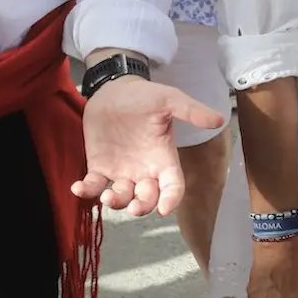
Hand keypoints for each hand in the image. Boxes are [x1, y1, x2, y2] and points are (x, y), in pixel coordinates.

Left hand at [73, 75, 223, 216]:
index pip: (173, 186)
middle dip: (142, 207)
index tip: (165, 209)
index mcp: (164, 159)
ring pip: (122, 198)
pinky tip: (78, 188)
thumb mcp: (169, 99)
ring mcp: (122, 172)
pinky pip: (94, 187)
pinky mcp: (99, 168)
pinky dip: (86, 191)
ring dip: (116, 203)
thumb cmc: (144, 95)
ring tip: (106, 197)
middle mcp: (145, 171)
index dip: (171, 200)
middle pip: (148, 199)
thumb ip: (191, 111)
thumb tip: (220, 119)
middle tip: (135, 207)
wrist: (113, 89)